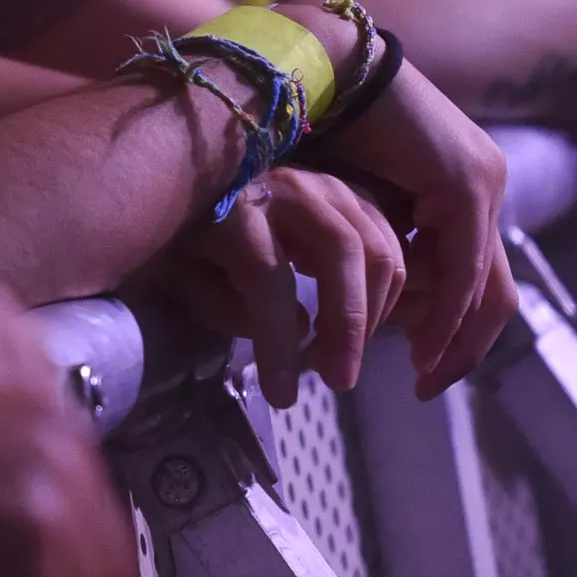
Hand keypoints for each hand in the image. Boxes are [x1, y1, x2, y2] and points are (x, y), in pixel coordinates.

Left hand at [164, 168, 406, 400]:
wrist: (198, 180)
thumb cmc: (190, 238)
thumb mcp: (185, 278)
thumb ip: (229, 308)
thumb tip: (300, 329)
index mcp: (233, 211)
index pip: (267, 277)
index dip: (279, 341)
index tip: (283, 396)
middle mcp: (289, 191)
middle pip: (341, 251)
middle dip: (348, 324)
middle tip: (340, 381)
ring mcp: (328, 186)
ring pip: (377, 248)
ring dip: (372, 312)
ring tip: (342, 356)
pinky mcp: (352, 194)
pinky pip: (390, 243)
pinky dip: (386, 289)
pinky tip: (359, 321)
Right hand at [302, 62, 517, 392]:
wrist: (313, 67)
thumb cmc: (318, 130)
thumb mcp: (355, 203)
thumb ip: (381, 243)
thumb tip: (385, 298)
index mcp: (461, 184)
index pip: (475, 276)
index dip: (451, 329)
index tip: (417, 367)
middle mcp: (484, 181)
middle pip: (495, 289)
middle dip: (462, 345)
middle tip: (425, 383)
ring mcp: (482, 179)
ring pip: (484, 285)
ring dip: (452, 336)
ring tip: (418, 370)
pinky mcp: (465, 181)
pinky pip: (464, 267)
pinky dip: (444, 311)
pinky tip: (415, 341)